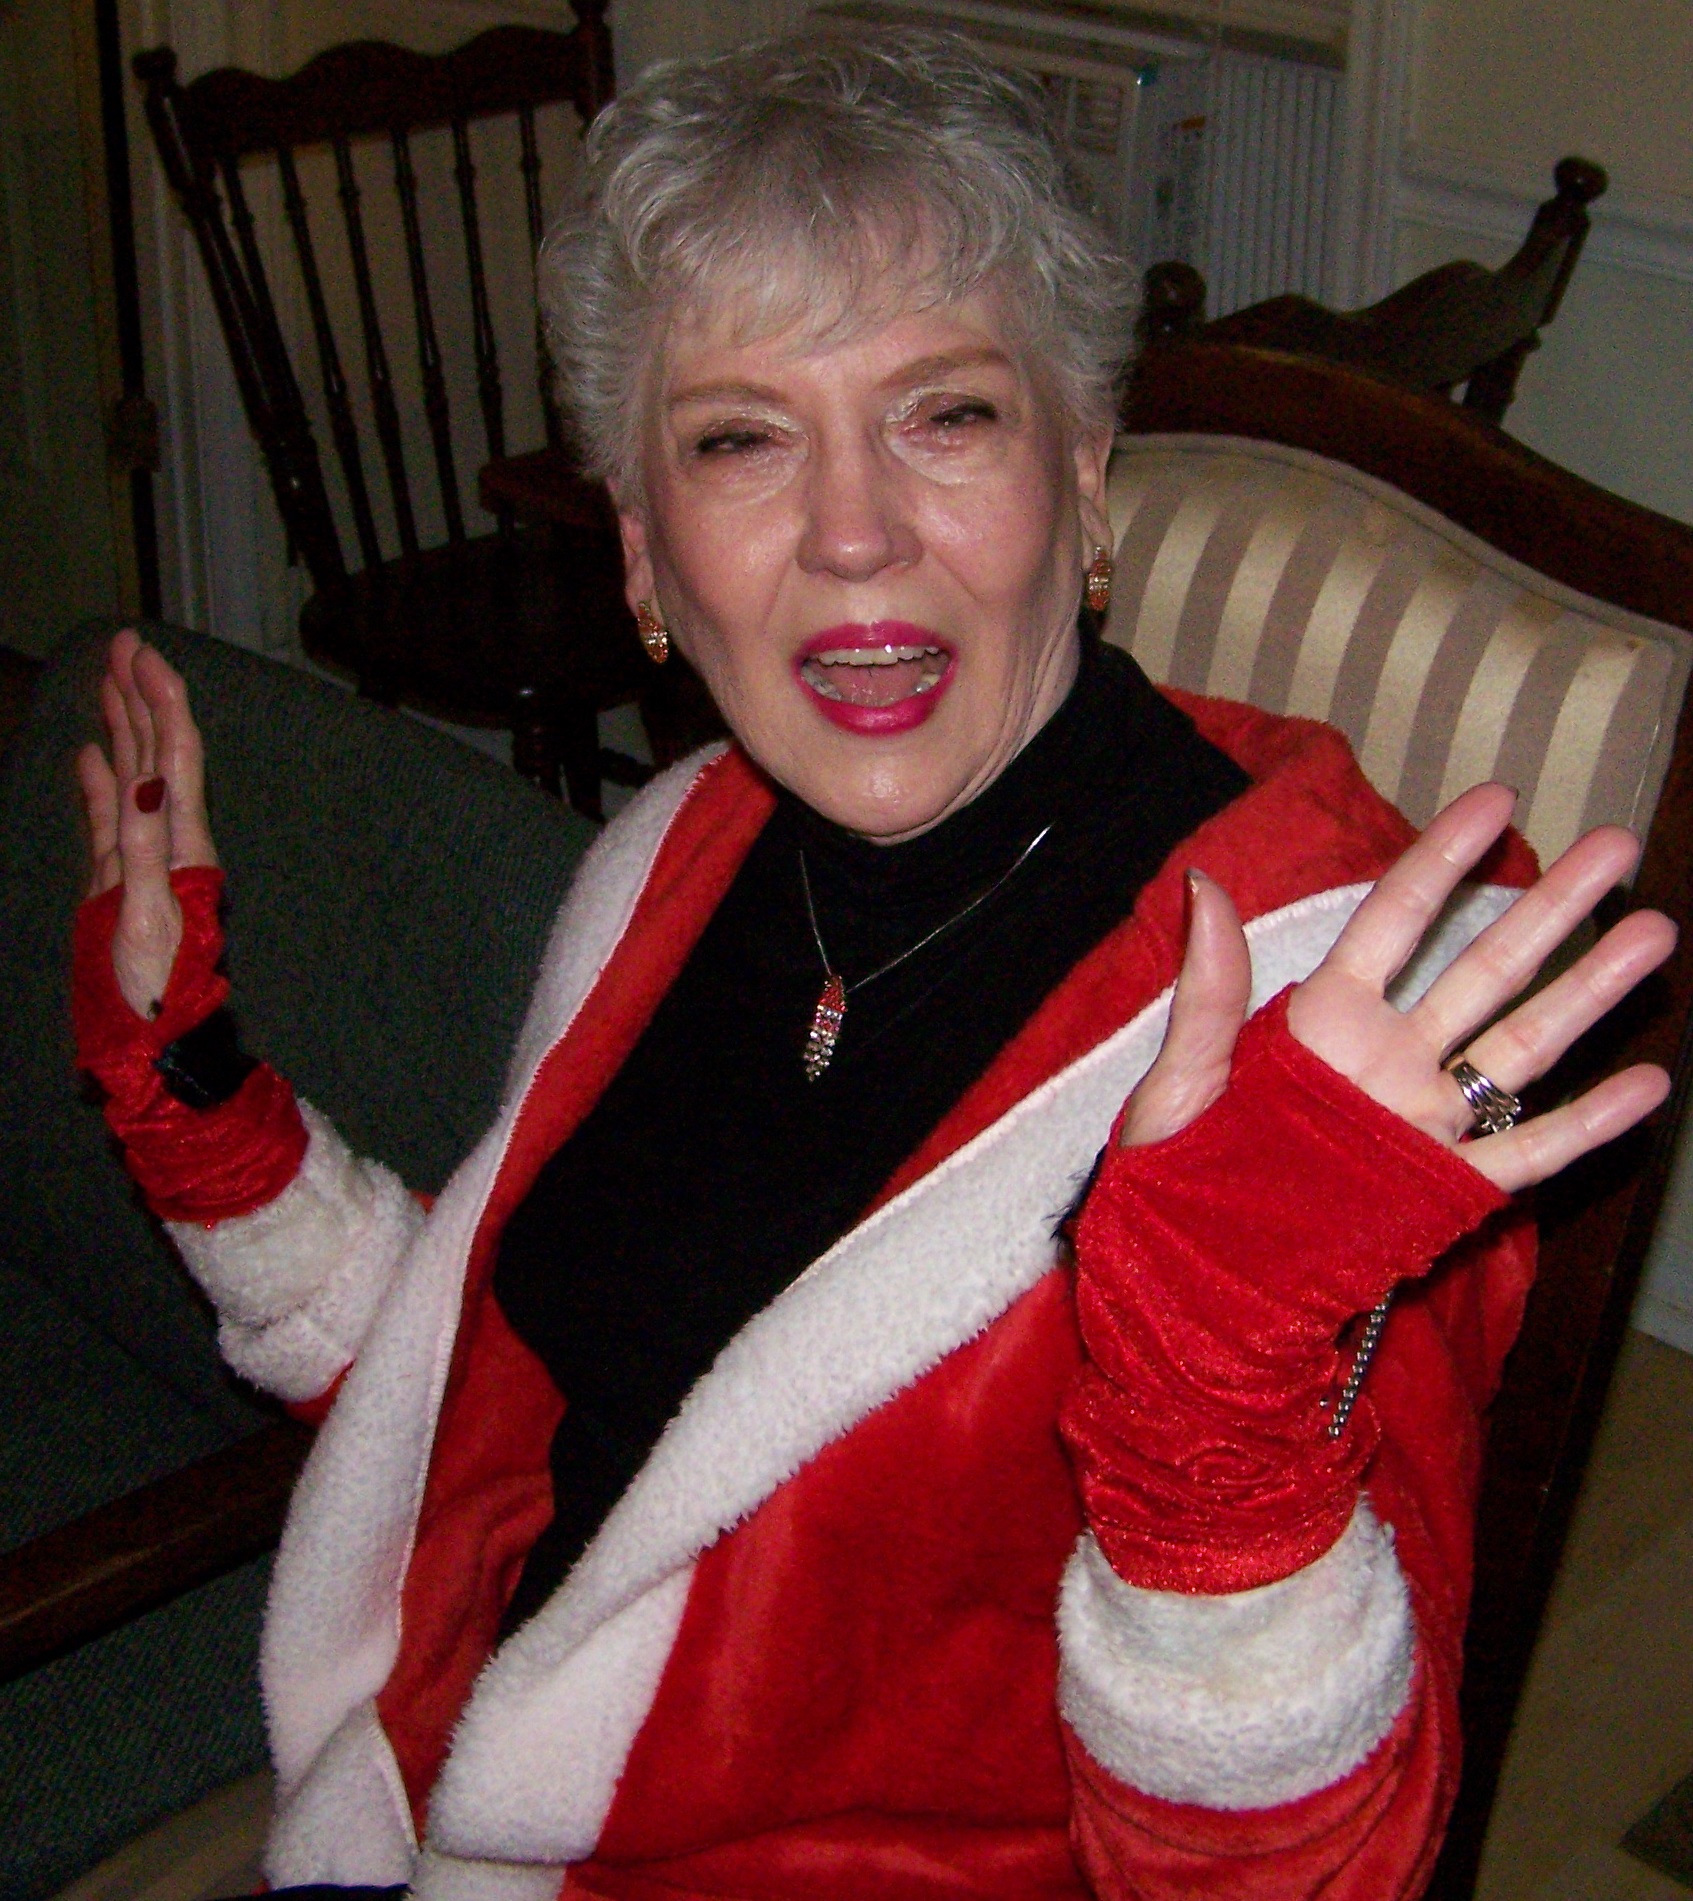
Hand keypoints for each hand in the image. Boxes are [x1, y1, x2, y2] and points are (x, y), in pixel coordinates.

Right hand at [76, 631, 217, 1017]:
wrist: (154, 1047)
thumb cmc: (155, 995)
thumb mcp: (147, 921)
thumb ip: (145, 853)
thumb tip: (146, 785)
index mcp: (182, 845)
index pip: (176, 756)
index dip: (161, 700)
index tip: (143, 653)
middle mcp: (169, 844)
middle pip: (159, 754)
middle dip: (142, 696)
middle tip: (124, 644)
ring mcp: (143, 860)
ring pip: (134, 776)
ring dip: (124, 726)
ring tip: (111, 680)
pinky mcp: (120, 881)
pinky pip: (111, 817)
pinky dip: (101, 780)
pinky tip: (91, 753)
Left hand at [1121, 784, 1675, 1192]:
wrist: (1191, 1280)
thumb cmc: (1174, 1176)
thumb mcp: (1181, 1081)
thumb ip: (1206, 992)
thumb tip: (1202, 883)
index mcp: (1324, 1021)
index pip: (1396, 921)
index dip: (1444, 859)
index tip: (1497, 798)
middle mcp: (1388, 1060)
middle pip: (1485, 968)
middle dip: (1553, 908)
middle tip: (1617, 847)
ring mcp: (1424, 1122)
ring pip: (1522, 1046)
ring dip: (1589, 992)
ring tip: (1655, 931)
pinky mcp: (1445, 1188)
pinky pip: (1525, 1152)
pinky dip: (1585, 1124)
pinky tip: (1645, 1084)